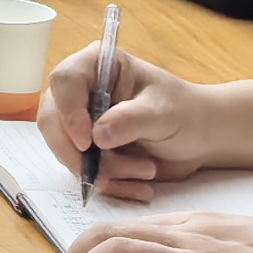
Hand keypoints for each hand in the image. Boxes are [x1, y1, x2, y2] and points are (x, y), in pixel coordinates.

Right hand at [34, 43, 215, 200]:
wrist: (199, 138)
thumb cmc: (185, 113)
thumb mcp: (163, 113)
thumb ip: (131, 120)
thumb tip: (96, 135)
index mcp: (97, 66)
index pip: (64, 82)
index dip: (68, 112)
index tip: (87, 142)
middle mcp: (81, 91)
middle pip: (52, 120)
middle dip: (78, 154)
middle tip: (107, 175)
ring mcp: (80, 121)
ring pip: (65, 150)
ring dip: (102, 171)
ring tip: (145, 172)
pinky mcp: (86, 149)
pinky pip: (81, 171)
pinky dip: (108, 184)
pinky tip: (139, 187)